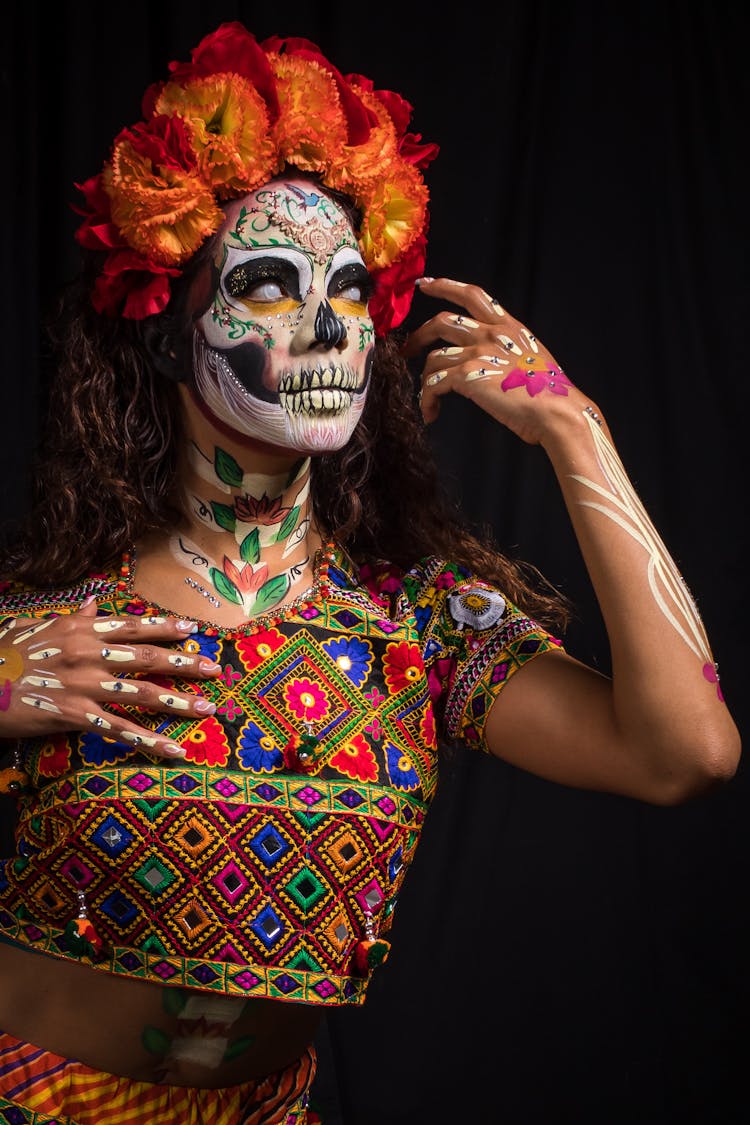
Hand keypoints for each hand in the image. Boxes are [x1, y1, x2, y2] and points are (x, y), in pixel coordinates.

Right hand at [0, 598, 220, 757]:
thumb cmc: (1, 654)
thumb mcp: (35, 625)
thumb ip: (71, 616)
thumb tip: (95, 603)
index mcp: (81, 627)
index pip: (133, 626)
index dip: (166, 628)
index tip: (193, 629)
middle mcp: (89, 652)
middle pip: (148, 657)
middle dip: (186, 664)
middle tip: (215, 669)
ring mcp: (84, 684)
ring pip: (143, 693)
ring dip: (180, 702)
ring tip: (207, 707)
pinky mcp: (75, 714)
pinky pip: (120, 729)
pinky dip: (149, 741)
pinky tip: (173, 749)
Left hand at [403, 277, 599, 445]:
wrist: (557, 410)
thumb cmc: (549, 394)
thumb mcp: (533, 359)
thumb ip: (509, 352)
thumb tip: (492, 365)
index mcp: (509, 326)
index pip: (473, 294)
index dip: (446, 286)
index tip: (425, 284)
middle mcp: (491, 334)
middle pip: (442, 321)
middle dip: (419, 335)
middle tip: (407, 350)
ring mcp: (478, 353)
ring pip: (434, 358)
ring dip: (425, 380)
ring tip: (427, 400)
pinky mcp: (468, 376)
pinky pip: (433, 384)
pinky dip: (427, 399)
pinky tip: (431, 412)